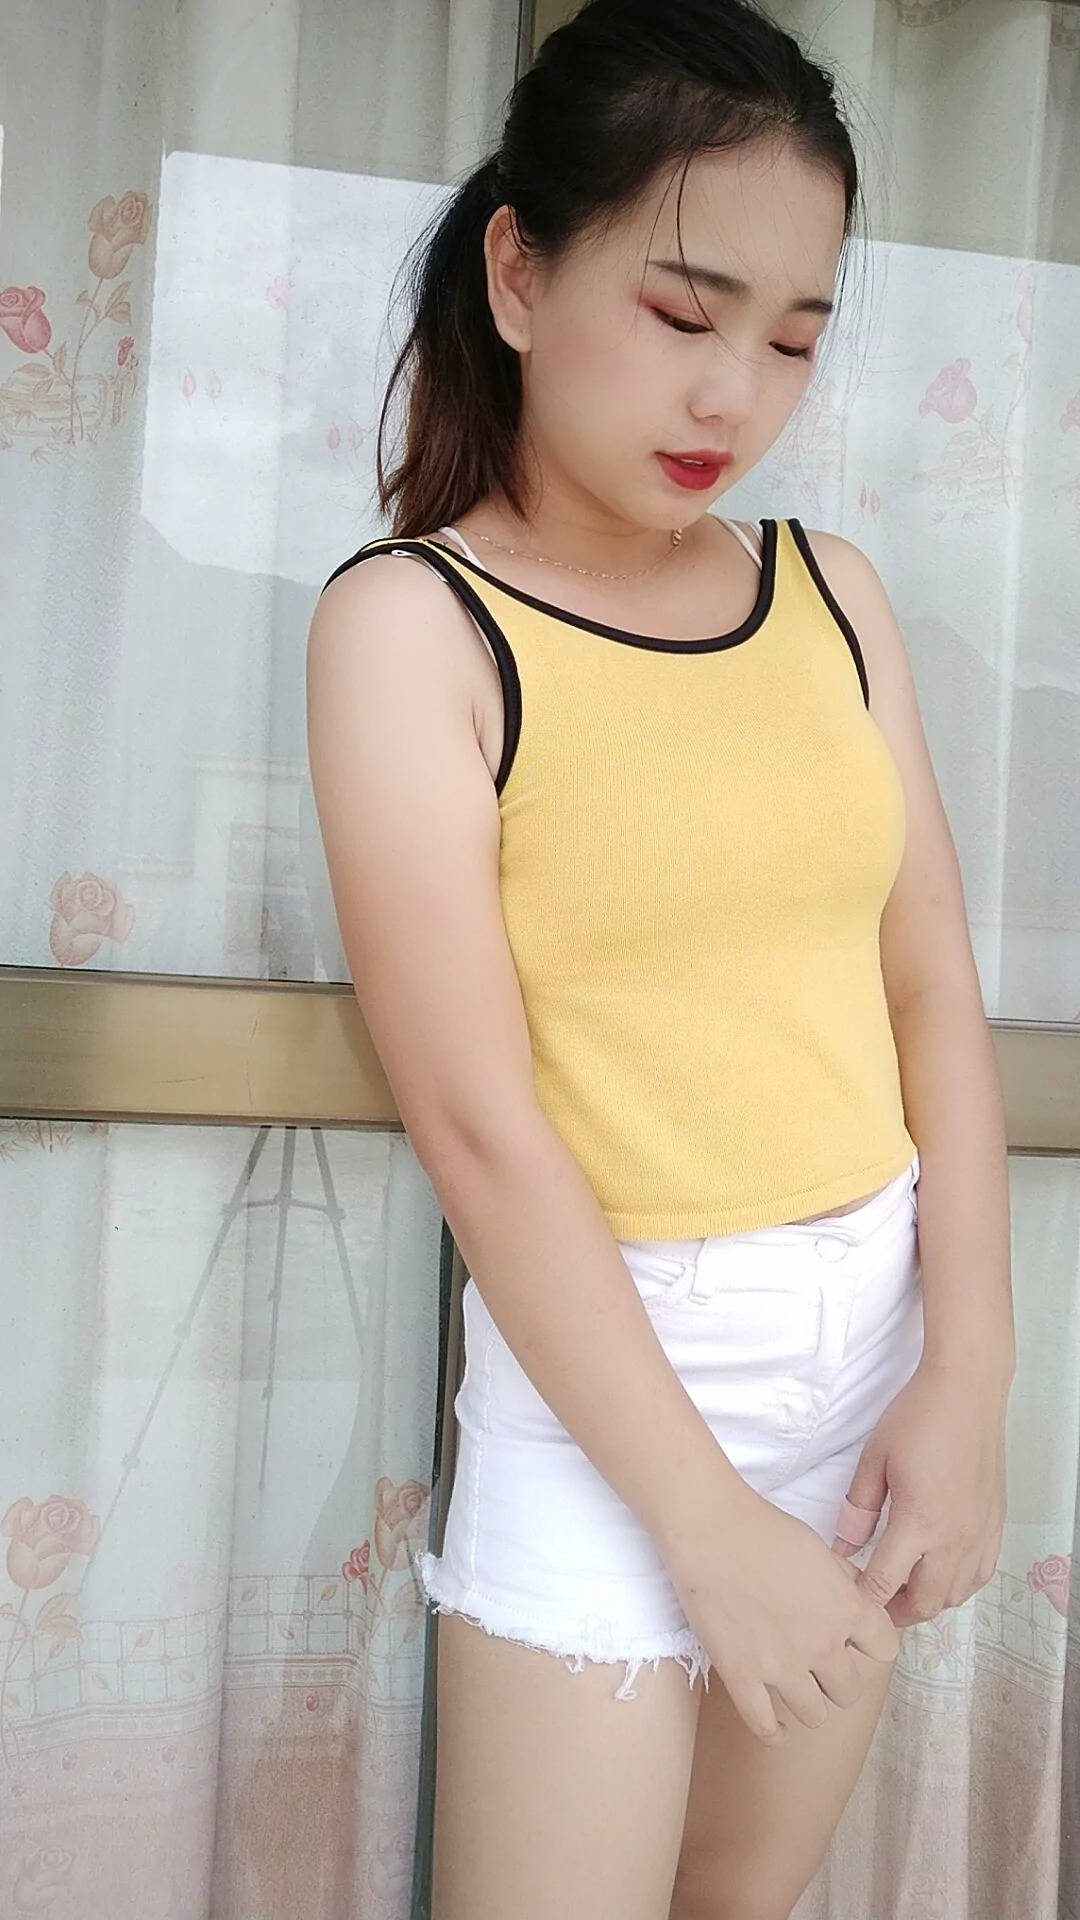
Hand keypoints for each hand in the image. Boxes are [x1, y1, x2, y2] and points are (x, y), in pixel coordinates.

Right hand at [671, 1488, 899, 1745]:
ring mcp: (782, 1668)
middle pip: (850, 1692)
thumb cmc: (765, 1528)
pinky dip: (774, 1730)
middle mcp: (822, 1646)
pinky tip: (775, 1721)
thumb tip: (859, 1602)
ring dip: (809, 1701)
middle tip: (818, 1660)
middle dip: (838, 1676)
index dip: (870, 1643)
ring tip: (795, 1684)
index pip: (885, 1649)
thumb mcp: (821, 1549)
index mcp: (847, 1610)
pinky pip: (766, 1727)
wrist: (712, 1530)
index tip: (854, 1638)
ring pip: (816, 1716)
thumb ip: (846, 1584)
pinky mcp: (743, 1678)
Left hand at [830, 1360, 1009, 1628]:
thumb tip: (843, 1546)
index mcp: (918, 1523)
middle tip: (874, 1601)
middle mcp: (953, 1539)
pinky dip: (957, 1585)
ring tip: (903, 1586)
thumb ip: (858, 1508)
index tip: (846, 1596)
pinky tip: (940, 1571)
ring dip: (927, 1601)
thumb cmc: (917, 1418)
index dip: (861, 1598)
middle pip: (924, 1603)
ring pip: (954, 1596)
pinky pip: (979, 1576)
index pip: (884, 1583)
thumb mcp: (874, 1459)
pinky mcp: (995, 1525)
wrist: (968, 1392)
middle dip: (895, 1611)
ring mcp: (979, 1535)